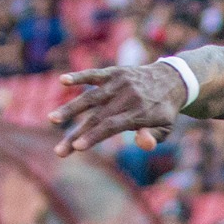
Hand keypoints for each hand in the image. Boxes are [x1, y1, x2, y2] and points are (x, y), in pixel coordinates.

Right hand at [49, 63, 187, 157]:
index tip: (78, 147)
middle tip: (59, 151)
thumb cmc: (164, 111)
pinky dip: (79, 76)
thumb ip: (153, 136)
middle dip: (77, 134)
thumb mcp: (166, 128)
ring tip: (52, 119)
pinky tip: (63, 80)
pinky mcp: (113, 72)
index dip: (94, 136)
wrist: (172, 79)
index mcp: (140, 113)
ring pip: (91, 97)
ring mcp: (119, 84)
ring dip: (70, 108)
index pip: (112, 126)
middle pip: (97, 117)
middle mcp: (127, 97)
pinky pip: (94, 74)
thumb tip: (144, 144)